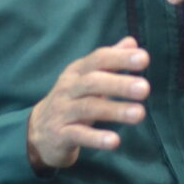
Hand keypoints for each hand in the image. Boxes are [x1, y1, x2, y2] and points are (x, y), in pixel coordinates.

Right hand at [27, 36, 150, 172]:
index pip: (98, 59)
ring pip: (88, 108)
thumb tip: (132, 42)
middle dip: (119, 84)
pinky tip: (115, 141)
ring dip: (115, 110)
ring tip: (140, 114)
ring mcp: (62, 112)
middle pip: (93, 82)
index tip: (144, 59)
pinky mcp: (60, 135)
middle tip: (145, 88)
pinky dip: (96, 138)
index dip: (120, 58)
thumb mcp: (87, 78)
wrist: (38, 132)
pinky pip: (79, 135)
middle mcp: (68, 88)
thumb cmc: (72, 101)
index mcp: (77, 72)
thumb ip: (110, 61)